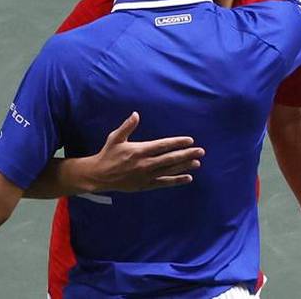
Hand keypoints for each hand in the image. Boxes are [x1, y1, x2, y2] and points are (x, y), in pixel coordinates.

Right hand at [86, 112, 203, 191]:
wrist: (99, 176)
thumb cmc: (108, 154)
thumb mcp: (115, 138)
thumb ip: (127, 126)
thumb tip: (136, 114)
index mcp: (139, 150)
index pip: (163, 146)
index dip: (177, 143)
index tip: (190, 140)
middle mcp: (145, 163)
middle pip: (170, 158)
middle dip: (186, 154)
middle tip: (201, 151)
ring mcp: (146, 176)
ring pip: (169, 171)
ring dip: (184, 167)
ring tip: (197, 163)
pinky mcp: (145, 185)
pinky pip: (164, 183)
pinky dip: (176, 180)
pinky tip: (187, 178)